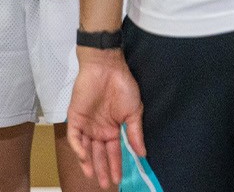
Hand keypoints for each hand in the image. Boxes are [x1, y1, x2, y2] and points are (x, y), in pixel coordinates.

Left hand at [67, 49, 144, 188]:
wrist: (108, 68)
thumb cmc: (124, 86)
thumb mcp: (134, 112)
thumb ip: (135, 133)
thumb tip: (142, 153)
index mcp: (114, 128)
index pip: (114, 151)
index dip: (116, 164)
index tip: (119, 178)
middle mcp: (99, 130)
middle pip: (100, 154)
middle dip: (103, 168)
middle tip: (106, 183)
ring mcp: (86, 125)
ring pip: (86, 149)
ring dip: (89, 163)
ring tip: (93, 176)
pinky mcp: (75, 119)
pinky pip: (74, 138)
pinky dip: (79, 148)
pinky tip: (85, 157)